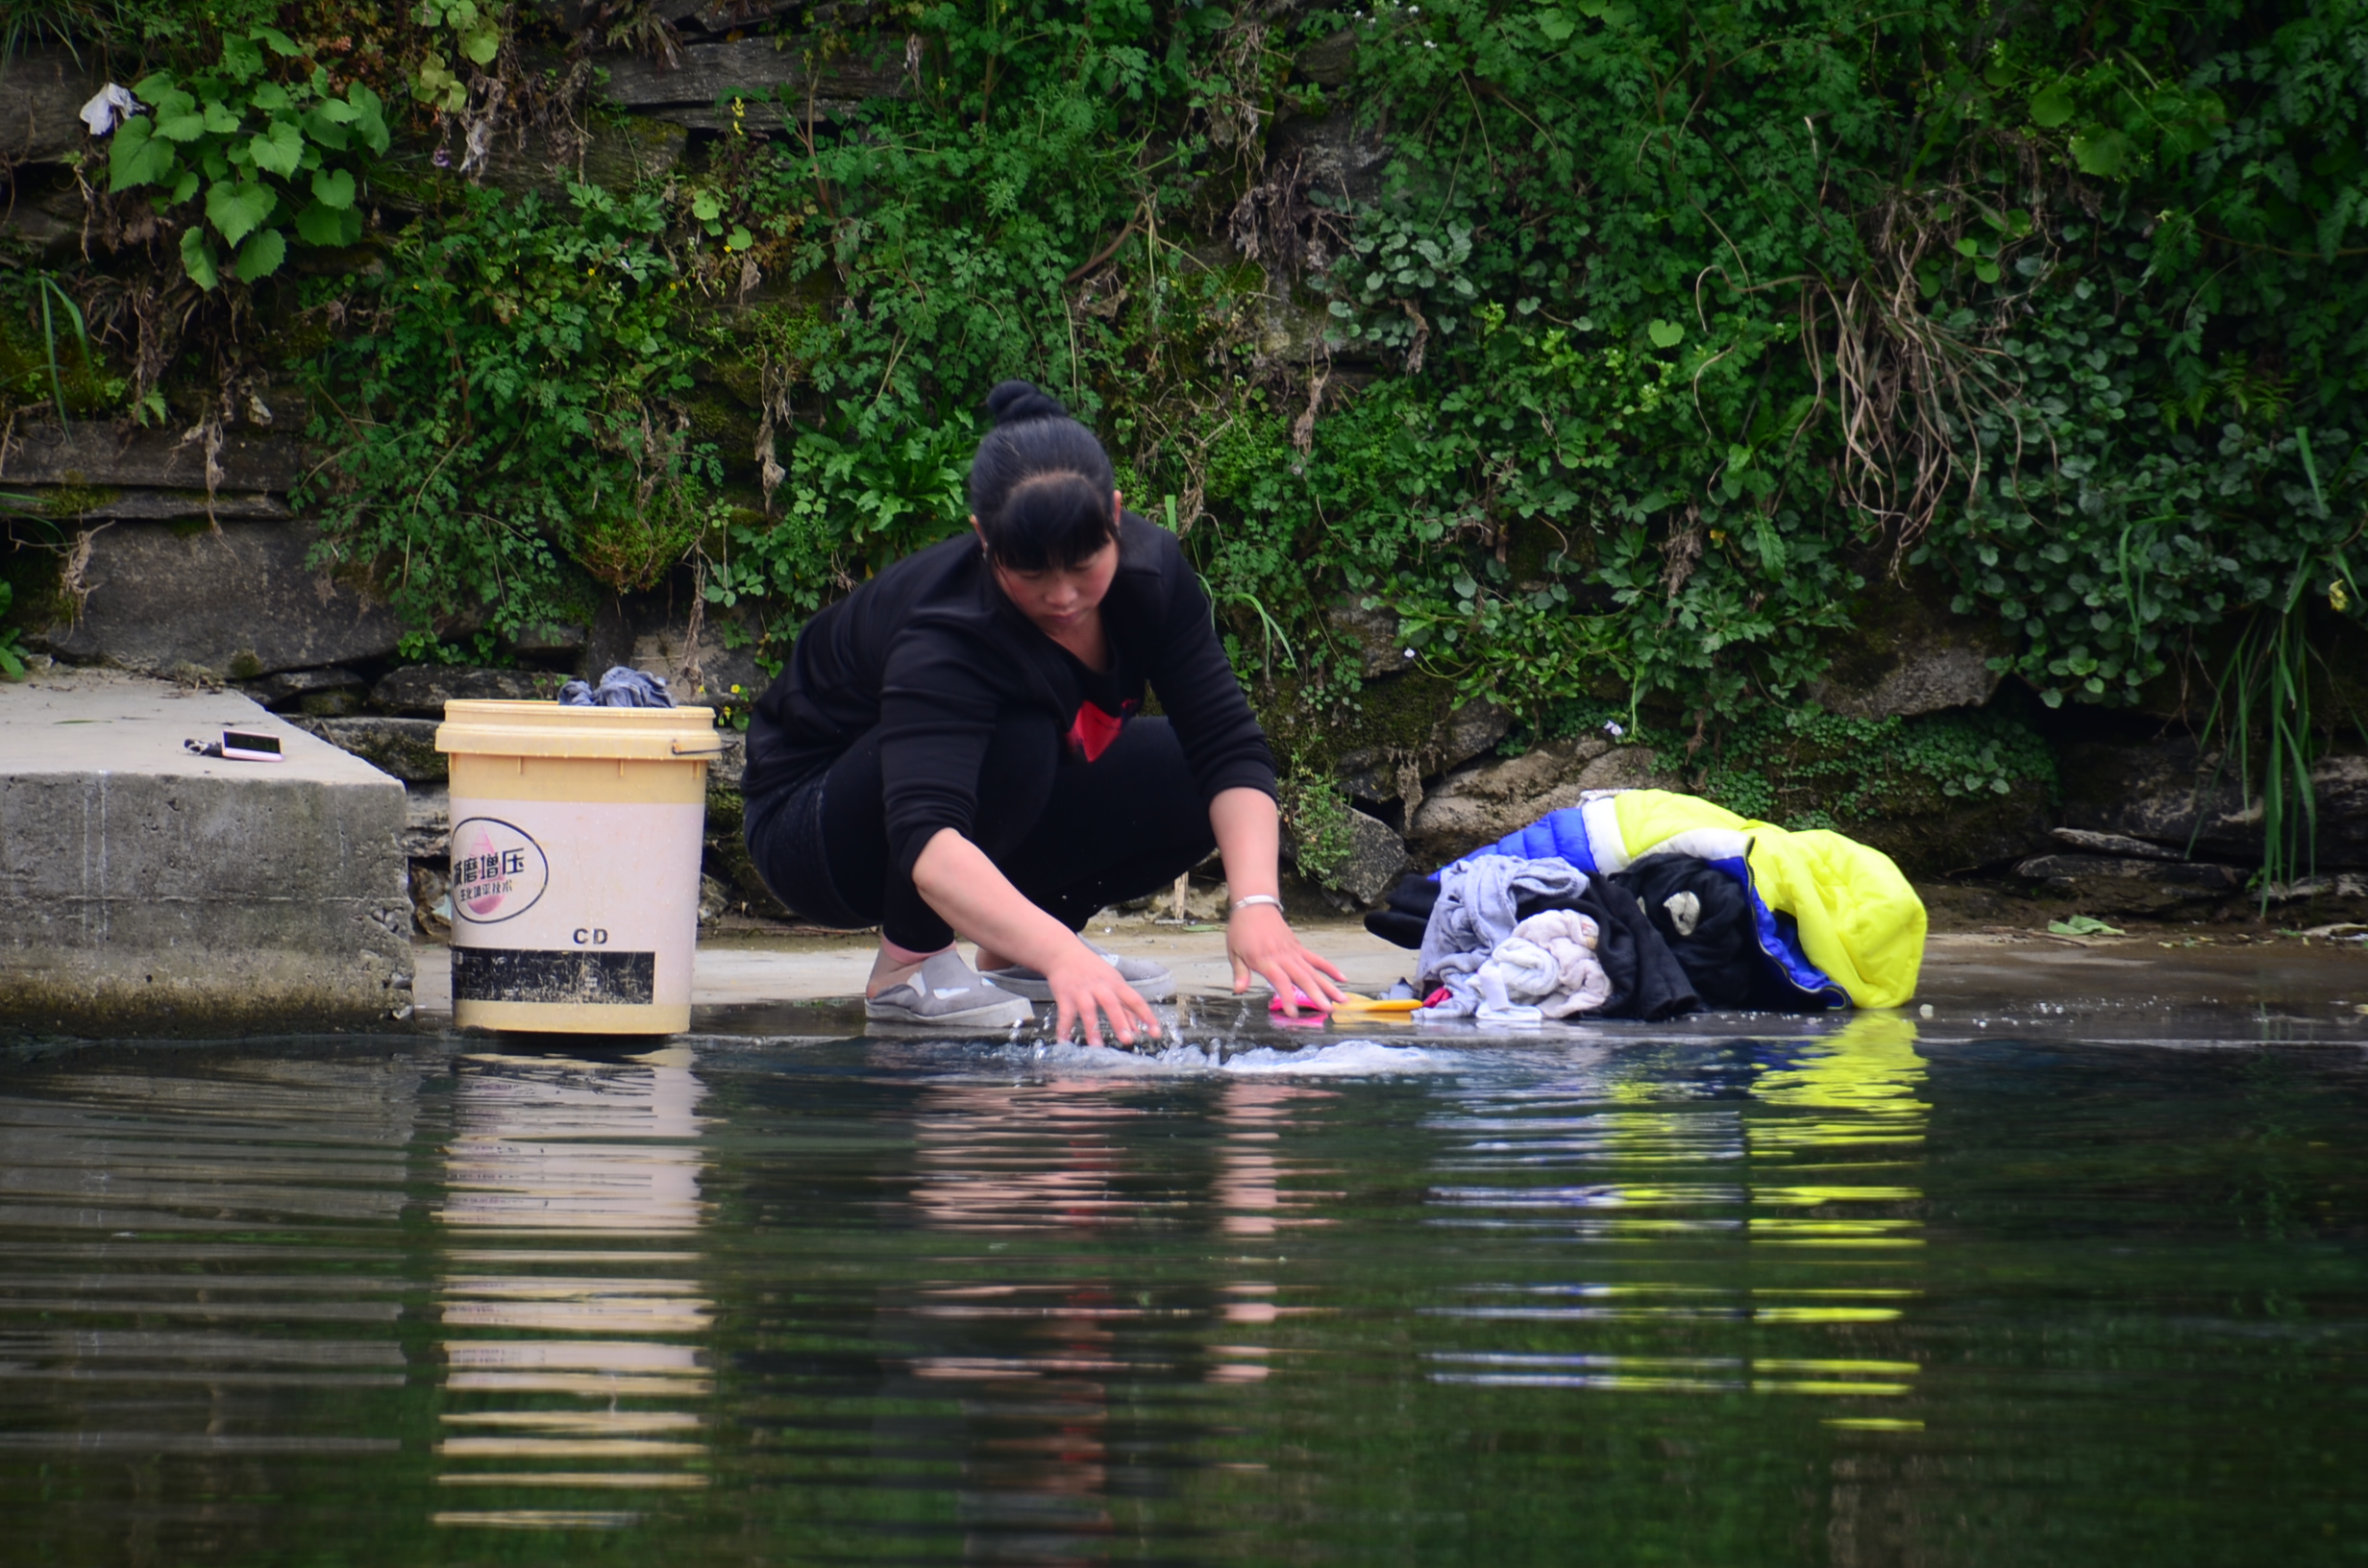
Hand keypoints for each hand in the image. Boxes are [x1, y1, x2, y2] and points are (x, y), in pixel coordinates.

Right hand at [1044, 940, 1161, 1047]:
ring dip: (1092, 1028)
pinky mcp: (1065, 995)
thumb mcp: (1114, 984)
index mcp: (1116, 984)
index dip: (1147, 1015)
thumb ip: (1126, 1008)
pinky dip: (1064, 1028)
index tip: (1156, 1032)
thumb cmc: (1094, 971)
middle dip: (1120, 1022)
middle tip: (1127, 1040)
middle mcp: (1101, 987)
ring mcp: (1082, 991)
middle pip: (1112, 1004)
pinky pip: (1065, 1014)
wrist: (1065, 954)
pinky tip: (1065, 1043)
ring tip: (1097, 1047)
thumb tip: (1138, 1030)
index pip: (1135, 1000)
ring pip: (1088, 1009)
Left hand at [1228, 903, 1348, 1015]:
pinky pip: (1317, 960)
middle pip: (1303, 978)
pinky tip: (1342, 979)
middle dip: (1317, 995)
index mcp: (1265, 960)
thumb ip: (1240, 973)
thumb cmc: (1242, 930)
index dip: (1288, 997)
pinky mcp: (1299, 948)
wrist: (1254, 906)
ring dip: (1329, 986)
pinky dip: (1330, 969)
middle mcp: (1283, 957)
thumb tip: (1238, 991)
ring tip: (1342, 1000)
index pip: (1280, 982)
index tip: (1294, 1014)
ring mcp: (1294, 952)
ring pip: (1314, 971)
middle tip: (1329, 1010)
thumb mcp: (1234, 952)